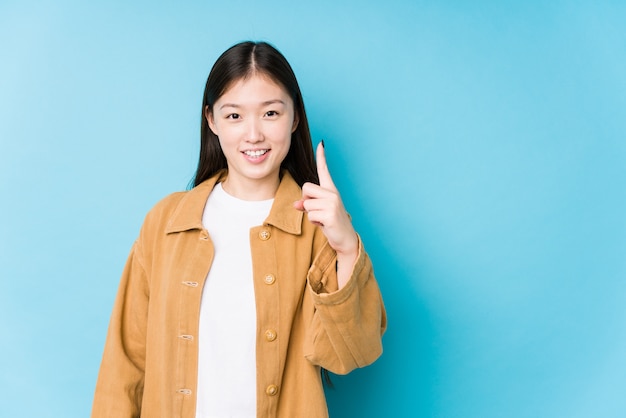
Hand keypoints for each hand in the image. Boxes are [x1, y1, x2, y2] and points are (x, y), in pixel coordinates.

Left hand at [294, 142, 358, 259]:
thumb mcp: (317, 212)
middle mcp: (333, 193)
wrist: (344, 239)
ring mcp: (332, 203)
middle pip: (306, 188)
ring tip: (322, 219)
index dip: (322, 157)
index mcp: (331, 190)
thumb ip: (306, 205)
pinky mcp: (330, 213)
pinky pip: (310, 215)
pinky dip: (314, 222)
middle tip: (317, 211)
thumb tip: (296, 205)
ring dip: (310, 214)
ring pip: (306, 203)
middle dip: (306, 201)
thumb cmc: (331, 223)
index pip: (324, 170)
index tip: (321, 143)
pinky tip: (324, 224)